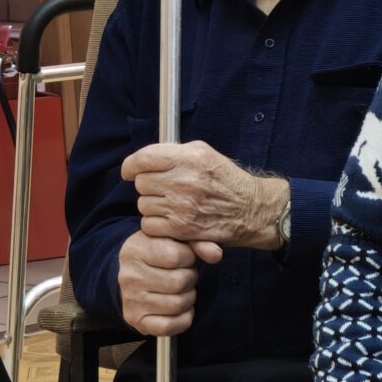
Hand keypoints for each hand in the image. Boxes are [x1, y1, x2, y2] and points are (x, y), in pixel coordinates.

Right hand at [117, 228, 206, 335]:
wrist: (137, 276)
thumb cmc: (159, 254)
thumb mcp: (175, 239)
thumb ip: (197, 241)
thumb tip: (216, 254)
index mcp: (135, 249)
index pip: (177, 256)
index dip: (189, 257)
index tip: (183, 258)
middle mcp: (129, 275)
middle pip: (179, 282)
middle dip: (189, 278)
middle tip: (182, 275)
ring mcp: (131, 300)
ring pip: (178, 304)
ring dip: (187, 298)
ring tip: (179, 290)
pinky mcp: (135, 320)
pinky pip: (170, 326)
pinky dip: (182, 319)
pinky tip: (178, 308)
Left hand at [121, 140, 287, 253]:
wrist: (251, 209)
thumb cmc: (227, 180)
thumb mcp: (205, 153)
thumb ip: (174, 152)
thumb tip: (144, 159)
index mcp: (189, 158)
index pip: (142, 159)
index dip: (131, 166)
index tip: (130, 171)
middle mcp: (184, 181)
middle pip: (141, 183)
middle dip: (149, 186)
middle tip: (165, 188)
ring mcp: (181, 206)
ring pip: (143, 205)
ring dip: (153, 206)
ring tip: (173, 204)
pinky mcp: (181, 228)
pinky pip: (149, 225)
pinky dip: (157, 224)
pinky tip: (172, 219)